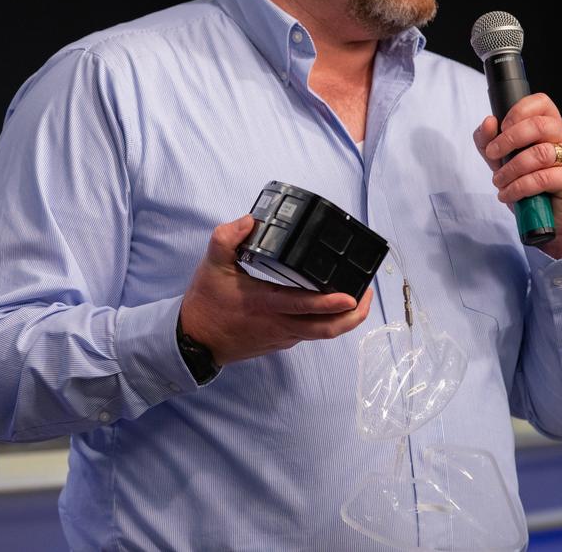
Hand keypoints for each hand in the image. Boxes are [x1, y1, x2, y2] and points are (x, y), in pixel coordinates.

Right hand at [179, 214, 374, 365]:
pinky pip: (310, 333)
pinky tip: (331, 306)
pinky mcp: (281, 342)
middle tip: (368, 294)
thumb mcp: (212, 264)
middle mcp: (280, 324)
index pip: (305, 306)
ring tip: (358, 298)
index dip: (331, 303)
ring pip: (322, 334)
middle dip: (354, 315)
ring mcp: (283, 336)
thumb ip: (227, 238)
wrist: (194, 341)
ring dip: (344, 319)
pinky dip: (327, 321)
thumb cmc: (205, 303)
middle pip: (327, 329)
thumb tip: (250, 221)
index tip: (352, 295)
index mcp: (266, 304)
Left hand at [472, 93, 561, 258]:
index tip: (500, 128)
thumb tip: (488, 122)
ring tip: (499, 181)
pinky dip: (519, 186)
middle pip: (540, 125)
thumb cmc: (530, 188)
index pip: (541, 103)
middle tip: (493, 155)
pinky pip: (543, 178)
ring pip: (540, 153)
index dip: (518, 111)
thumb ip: (490, 142)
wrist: (552, 223)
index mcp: (553, 126)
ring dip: (512, 168)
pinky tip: (508, 194)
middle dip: (509, 139)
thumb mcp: (503, 162)